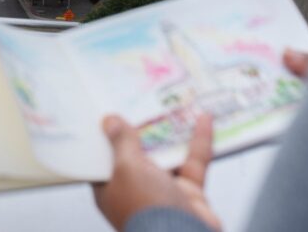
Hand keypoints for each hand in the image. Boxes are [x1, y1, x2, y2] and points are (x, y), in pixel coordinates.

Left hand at [93, 114, 221, 231]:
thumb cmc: (147, 208)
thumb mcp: (127, 169)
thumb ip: (121, 143)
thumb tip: (109, 121)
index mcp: (111, 190)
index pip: (104, 160)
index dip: (106, 136)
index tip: (108, 111)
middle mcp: (136, 190)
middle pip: (137, 154)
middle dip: (143, 129)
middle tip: (142, 99)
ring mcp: (164, 192)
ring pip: (167, 156)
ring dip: (173, 133)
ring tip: (173, 104)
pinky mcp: (189, 194)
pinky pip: (193, 163)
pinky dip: (199, 142)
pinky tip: (203, 120)